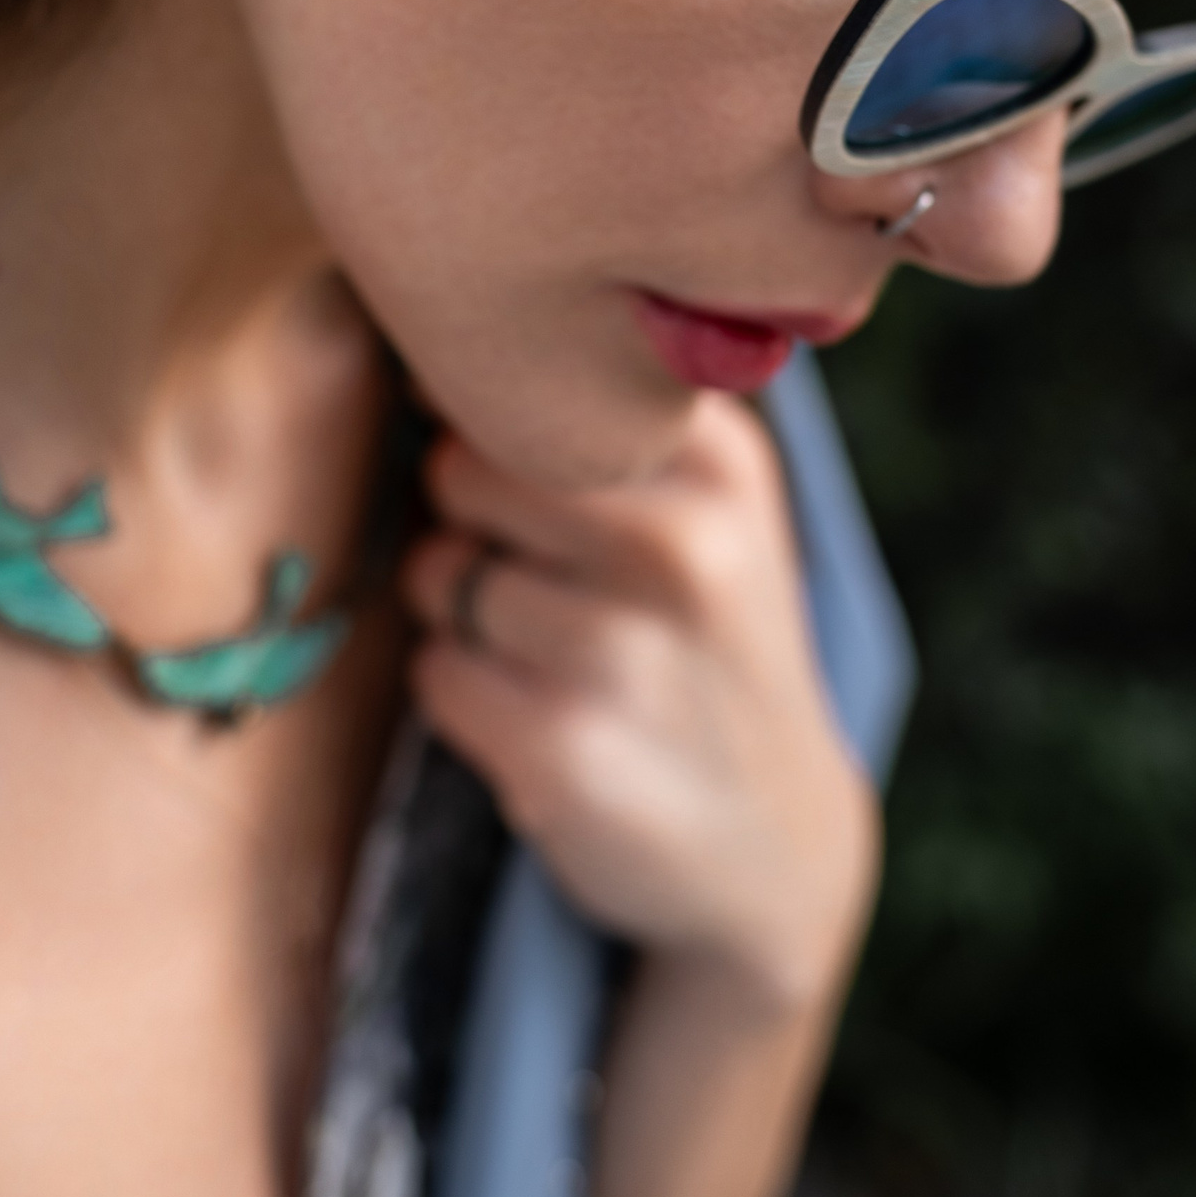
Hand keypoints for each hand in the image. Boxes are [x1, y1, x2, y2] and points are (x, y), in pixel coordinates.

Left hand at [400, 395, 880, 1019]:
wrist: (774, 841)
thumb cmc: (703, 637)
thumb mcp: (705, 502)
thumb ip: (597, 416)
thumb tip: (421, 355)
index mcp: (718, 456)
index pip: (528, 378)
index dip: (485, 414)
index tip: (506, 453)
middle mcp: (683, 542)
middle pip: (462, 466)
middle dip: (468, 516)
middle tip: (539, 572)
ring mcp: (626, 651)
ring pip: (441, 571)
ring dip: (463, 612)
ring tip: (551, 652)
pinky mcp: (564, 750)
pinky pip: (436, 671)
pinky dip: (463, 694)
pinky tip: (543, 717)